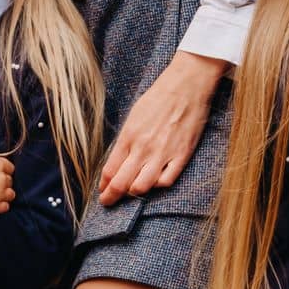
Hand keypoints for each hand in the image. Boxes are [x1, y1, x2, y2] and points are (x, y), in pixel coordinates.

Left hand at [98, 52, 225, 205]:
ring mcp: (163, 153)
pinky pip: (166, 181)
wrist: (186, 86)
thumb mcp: (134, 116)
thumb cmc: (159, 98)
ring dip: (135, 193)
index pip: (110, 170)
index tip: (102, 191)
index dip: (104, 185)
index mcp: (129, 136)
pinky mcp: (181, 155)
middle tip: (108, 202)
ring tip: (133, 192)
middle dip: (111, 197)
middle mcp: (143, 148)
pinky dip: (158, 185)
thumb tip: (118, 161)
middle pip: (121, 183)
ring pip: (142, 187)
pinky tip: (156, 182)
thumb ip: (126, 140)